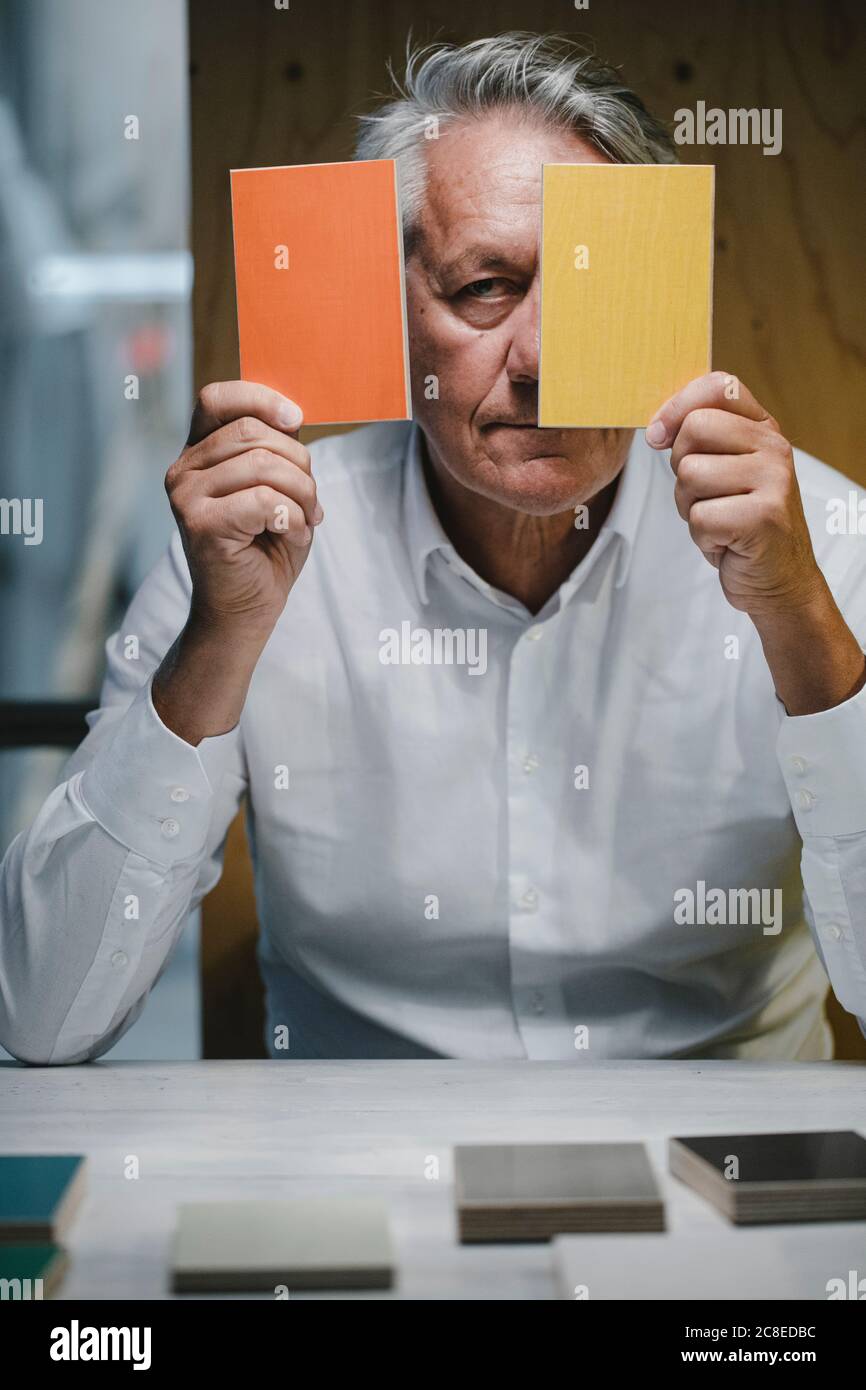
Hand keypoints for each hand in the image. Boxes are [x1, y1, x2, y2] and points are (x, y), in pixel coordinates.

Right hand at [165, 380, 321, 641]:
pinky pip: (264, 501)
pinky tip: (290, 535)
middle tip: (310, 500)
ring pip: (263, 465)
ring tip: (303, 521)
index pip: (217, 398)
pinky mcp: (200, 524)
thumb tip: (292, 415)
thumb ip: (277, 450)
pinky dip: (292, 519)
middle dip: (299, 464)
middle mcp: (183, 469)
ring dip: (301, 495)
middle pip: (253, 433)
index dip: (260, 398)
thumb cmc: (264, 549)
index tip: (296, 420)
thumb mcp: (277, 488)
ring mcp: (186, 496)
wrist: (245, 610)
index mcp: (198, 453)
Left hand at [647, 371, 865, 713]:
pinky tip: (726, 542)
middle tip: (705, 496)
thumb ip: (700, 440)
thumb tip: (656, 429)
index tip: (659, 436)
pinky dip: (702, 537)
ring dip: (690, 508)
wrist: (779, 580)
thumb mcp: (726, 471)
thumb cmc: (741, 523)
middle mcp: (774, 448)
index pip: (716, 386)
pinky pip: (699, 516)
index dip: (677, 406)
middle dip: (681, 469)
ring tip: (719, 521)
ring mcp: (772, 481)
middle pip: (693, 430)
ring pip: (690, 475)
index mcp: (764, 428)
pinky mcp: (763, 517)